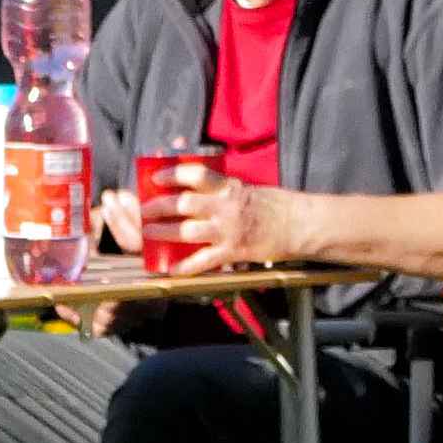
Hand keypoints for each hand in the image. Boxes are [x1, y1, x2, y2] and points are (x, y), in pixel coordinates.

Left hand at [142, 169, 295, 278]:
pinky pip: (204, 260)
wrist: (299, 224)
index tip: (155, 177)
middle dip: (159, 206)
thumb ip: (221, 189)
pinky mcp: (234, 251)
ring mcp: (229, 229)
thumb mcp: (246, 188)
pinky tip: (171, 269)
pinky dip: (185, 265)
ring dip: (164, 232)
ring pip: (188, 231)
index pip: (195, 174)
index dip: (172, 174)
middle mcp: (226, 206)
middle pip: (184, 203)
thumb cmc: (274, 205)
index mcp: (228, 187)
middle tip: (143, 209)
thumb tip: (194, 188)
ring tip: (148, 233)